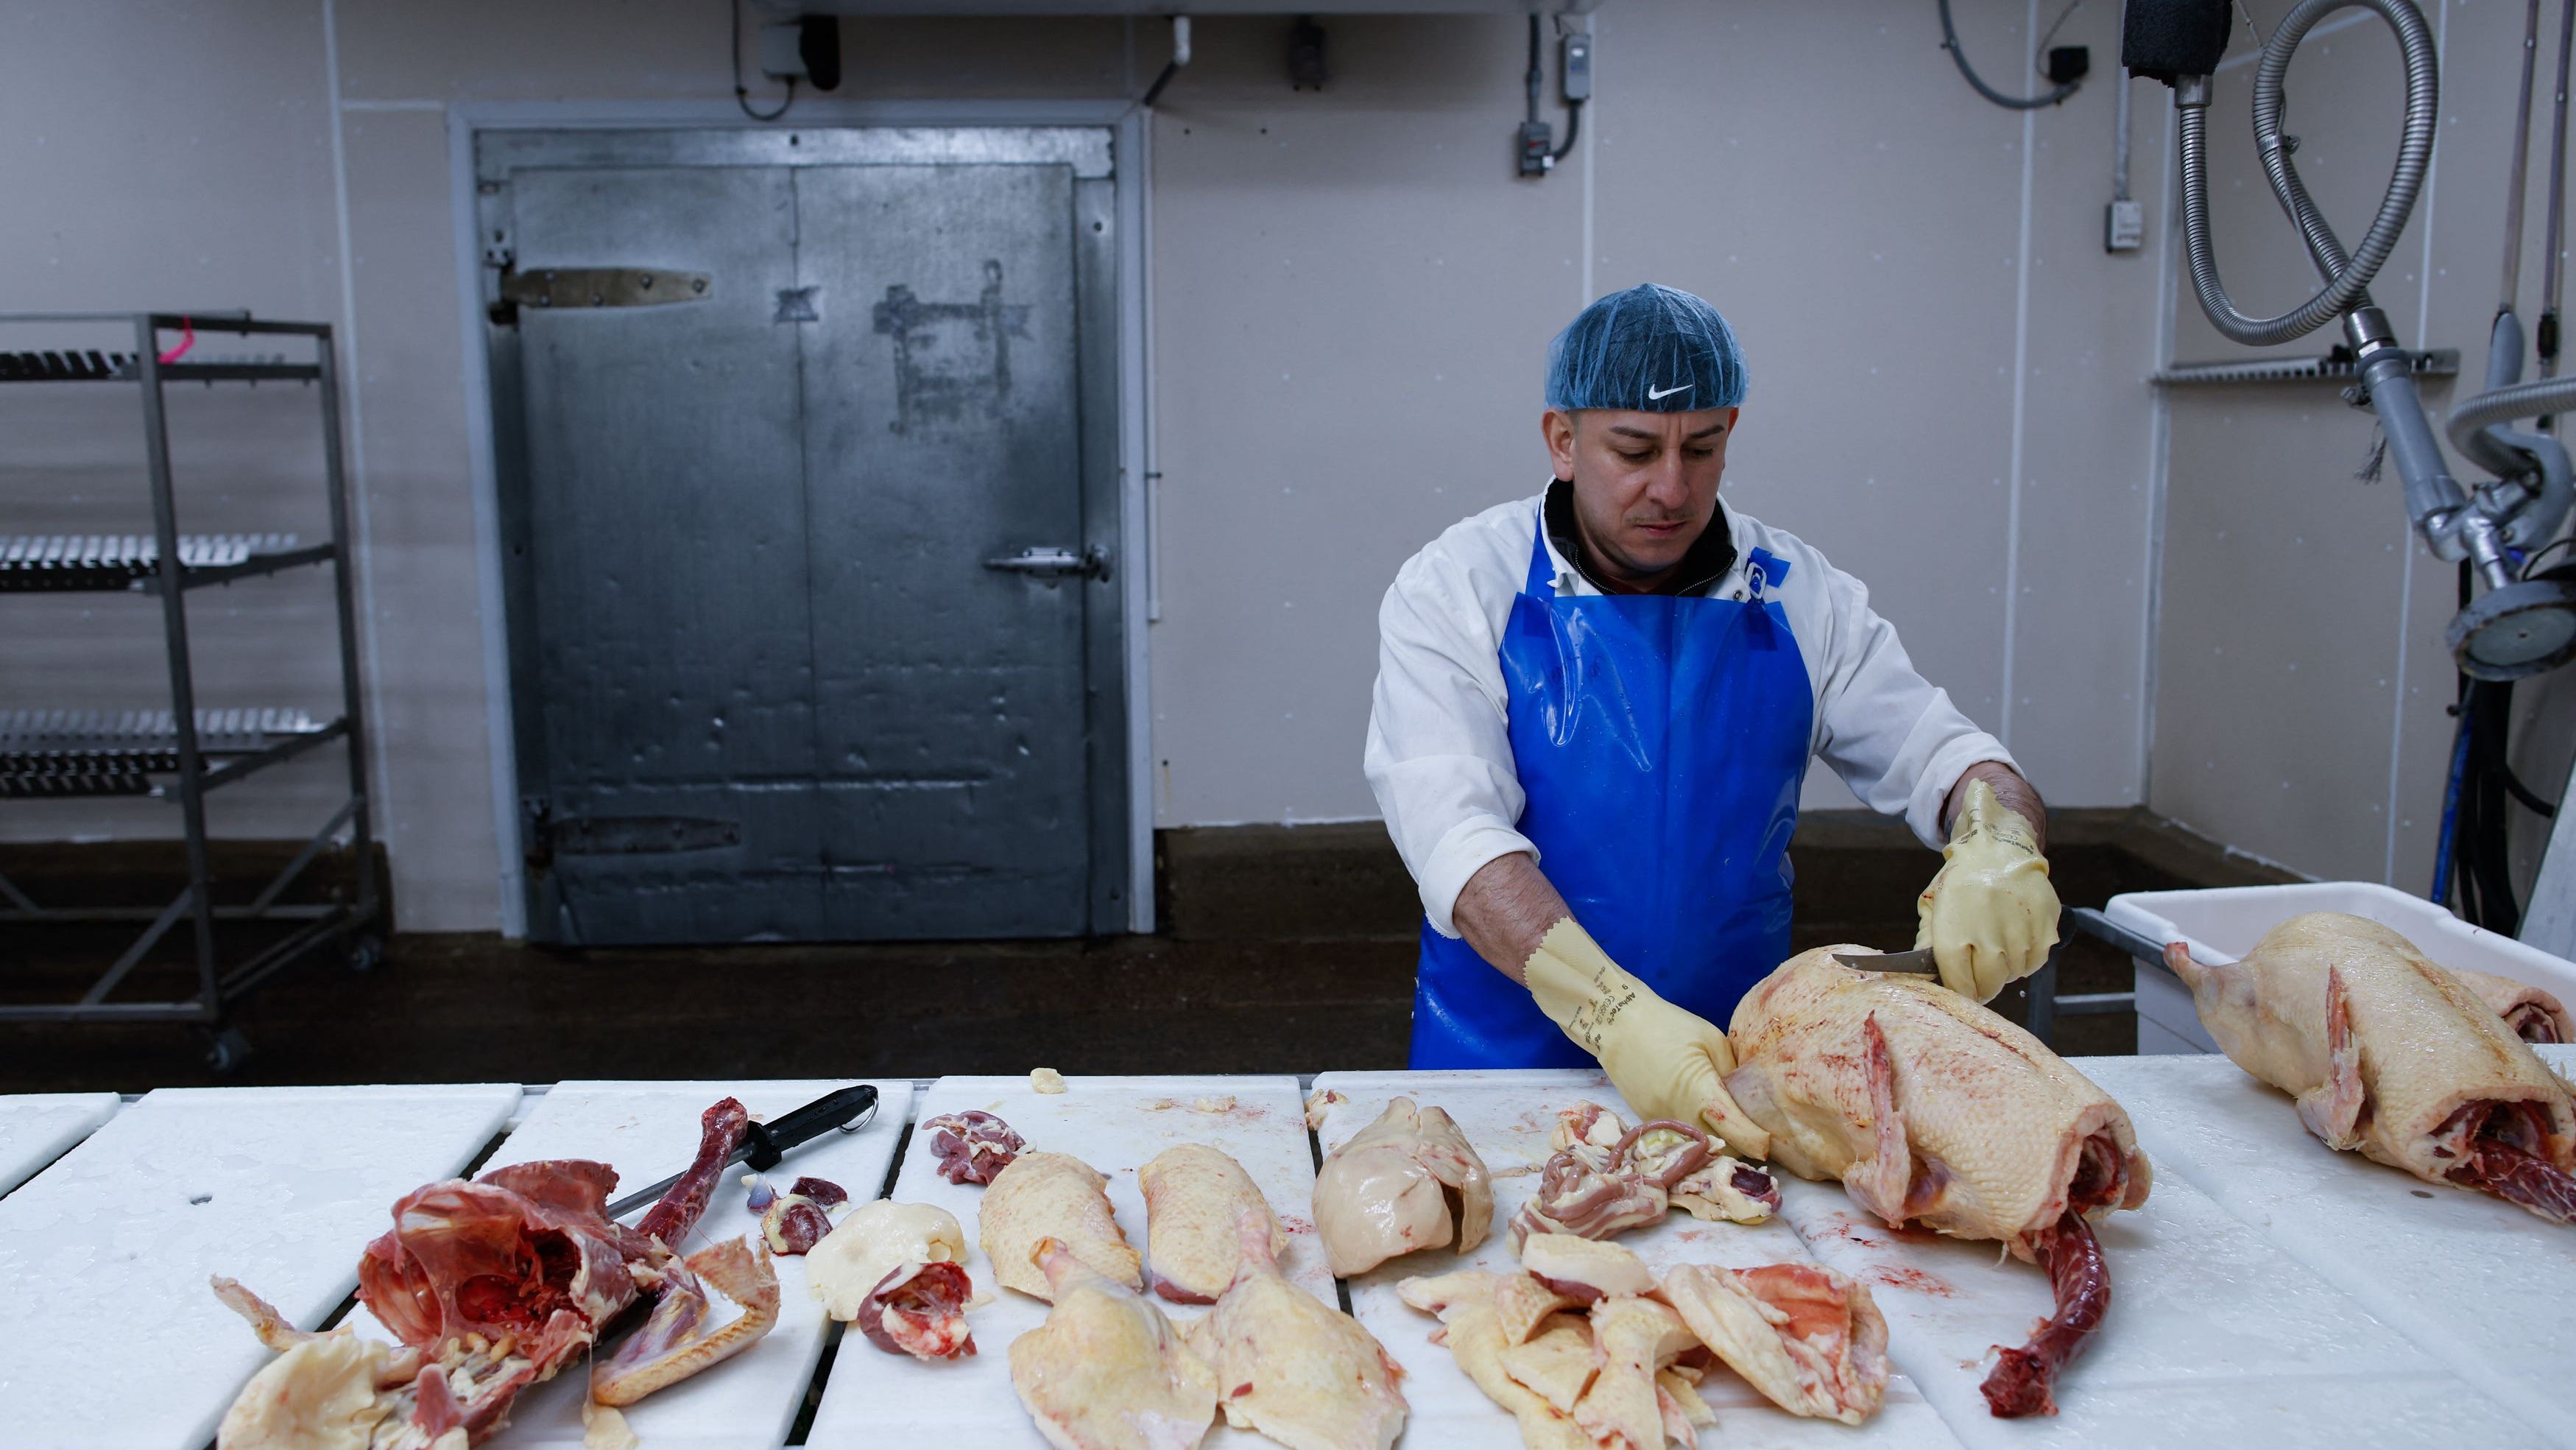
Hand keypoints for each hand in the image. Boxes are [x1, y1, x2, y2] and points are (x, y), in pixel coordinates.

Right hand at [1521, 918, 1771, 1158]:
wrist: (1616, 1024)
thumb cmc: (1668, 1025)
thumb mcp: (1711, 1039)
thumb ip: (1733, 1071)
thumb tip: (1750, 1097)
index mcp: (1700, 1091)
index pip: (1736, 1131)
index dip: (1757, 1142)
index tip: (1770, 1143)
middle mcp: (1679, 1114)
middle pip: (1718, 1147)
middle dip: (1738, 1145)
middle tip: (1752, 1132)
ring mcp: (1660, 1120)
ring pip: (1696, 1146)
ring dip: (1715, 1141)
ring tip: (1728, 1126)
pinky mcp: (1647, 1120)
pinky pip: (1678, 1136)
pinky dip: (1693, 1133)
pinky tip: (1700, 1117)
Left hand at [1915, 775, 2060, 1001]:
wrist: (1997, 849)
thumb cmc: (1961, 882)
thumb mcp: (1933, 907)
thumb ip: (1927, 943)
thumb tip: (1923, 977)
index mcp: (1954, 929)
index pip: (1958, 981)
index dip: (1961, 992)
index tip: (1963, 992)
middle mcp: (1988, 932)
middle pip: (1989, 983)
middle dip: (1984, 986)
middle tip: (1981, 975)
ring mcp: (2020, 930)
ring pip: (2015, 974)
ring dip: (2006, 970)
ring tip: (1999, 945)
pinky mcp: (2045, 925)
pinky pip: (2037, 961)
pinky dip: (2027, 959)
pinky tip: (2016, 940)